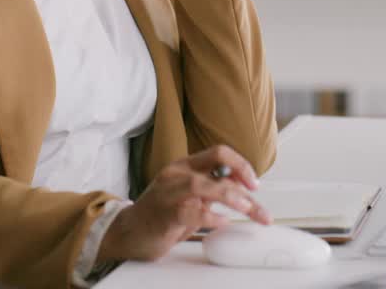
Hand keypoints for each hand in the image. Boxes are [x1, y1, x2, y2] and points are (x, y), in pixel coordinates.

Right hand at [96, 145, 269, 263]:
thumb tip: (243, 189)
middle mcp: (177, 174)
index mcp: (184, 166)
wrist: (128, 232)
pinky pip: (192, 211)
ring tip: (246, 208)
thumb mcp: (188, 195)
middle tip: (256, 200)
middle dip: (243, 181)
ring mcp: (169, 192)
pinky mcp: (164, 214)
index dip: (241, 164)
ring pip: (203, 185)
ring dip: (230, 197)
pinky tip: (221, 222)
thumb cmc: (161, 215)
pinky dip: (211, 217)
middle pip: (216, 164)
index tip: (254, 184)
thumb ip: (211, 189)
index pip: (218, 152)